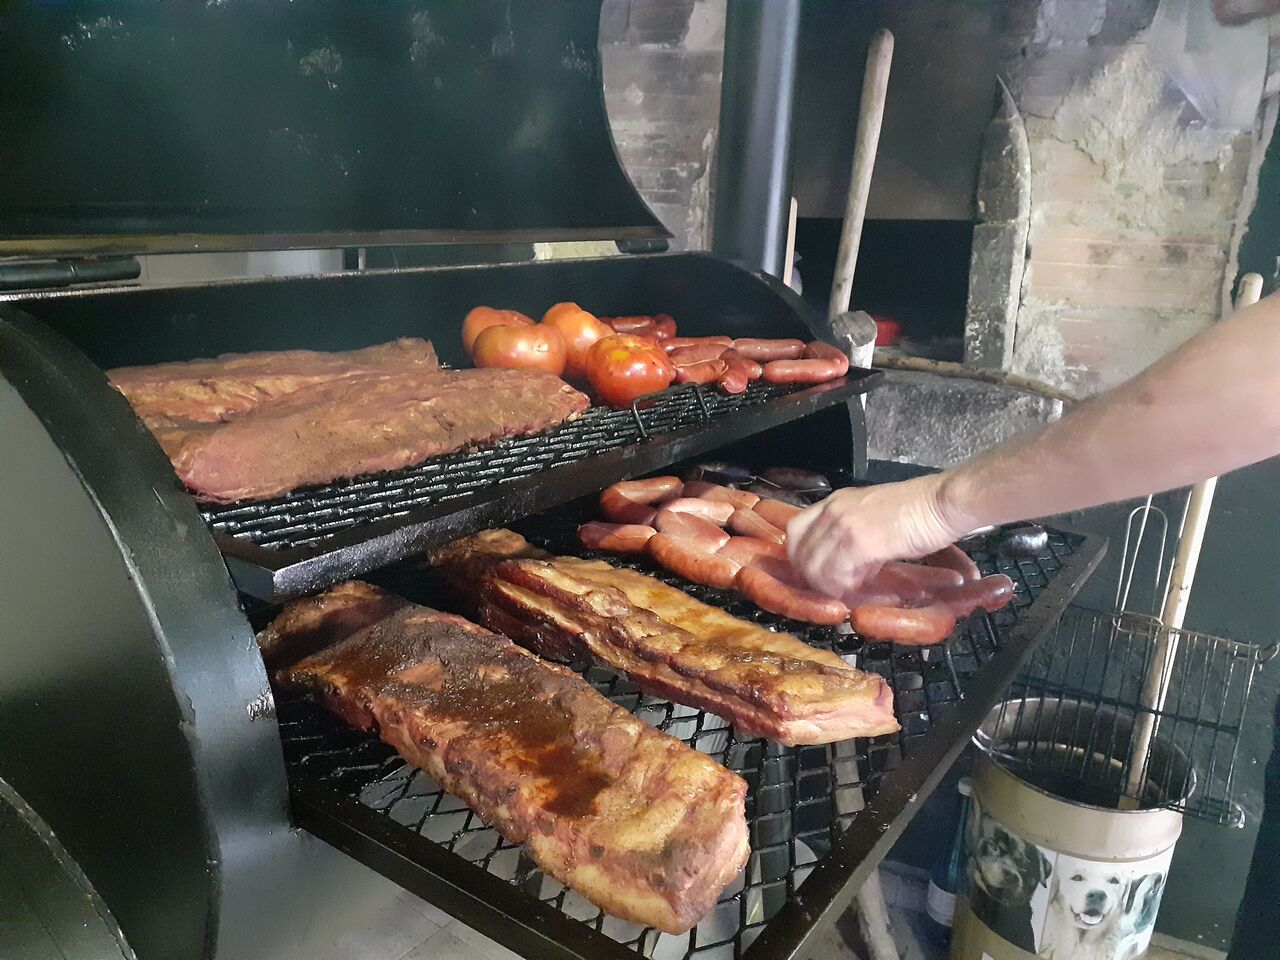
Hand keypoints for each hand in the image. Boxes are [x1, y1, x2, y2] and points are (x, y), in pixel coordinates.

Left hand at [786, 474, 964, 602]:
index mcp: (836, 502)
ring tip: (852, 591)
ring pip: (815, 566)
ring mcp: (844, 525)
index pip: (796, 532)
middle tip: (833, 590)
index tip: (816, 575)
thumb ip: (855, 537)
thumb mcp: (875, 518)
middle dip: (812, 577)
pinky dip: (846, 588)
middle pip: (800, 552)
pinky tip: (863, 588)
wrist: (943, 502)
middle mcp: (834, 510)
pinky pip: (837, 574)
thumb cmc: (921, 511)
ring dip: (829, 586)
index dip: (802, 558)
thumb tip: (848, 568)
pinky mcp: (860, 541)